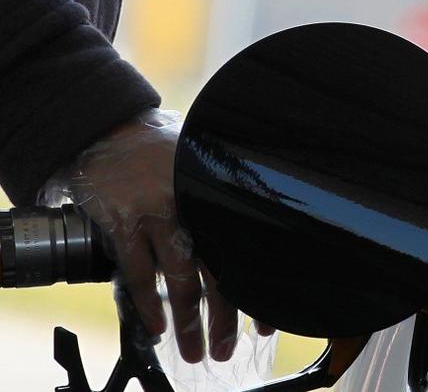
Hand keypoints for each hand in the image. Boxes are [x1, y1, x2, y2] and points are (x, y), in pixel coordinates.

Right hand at [40, 109, 272, 362]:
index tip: (266, 323)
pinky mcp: (122, 221)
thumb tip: (257, 238)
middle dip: (224, 320)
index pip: (246, 252)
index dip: (257, 292)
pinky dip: (147, 304)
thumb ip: (225, 201)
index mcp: (218, 196)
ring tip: (195, 352)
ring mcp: (156, 214)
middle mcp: (194, 207)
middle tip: (227, 351)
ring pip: (179, 281)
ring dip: (188, 323)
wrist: (111, 126)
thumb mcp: (204, 168)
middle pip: (218, 274)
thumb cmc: (165, 150)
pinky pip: (137, 273)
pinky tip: (157, 328)